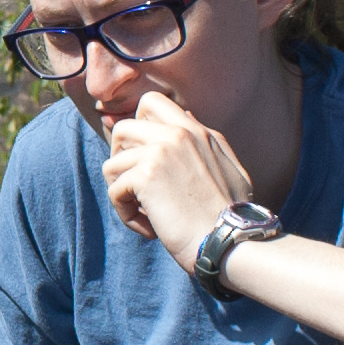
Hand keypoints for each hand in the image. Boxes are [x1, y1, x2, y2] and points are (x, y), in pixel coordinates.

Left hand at [103, 92, 256, 265]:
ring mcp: (160, 151)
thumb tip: (187, 116)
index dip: (138, 128)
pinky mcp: (145, 175)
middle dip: (120, 158)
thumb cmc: (232, 216)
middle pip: (122, 128)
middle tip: (136, 186)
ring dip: (122, 193)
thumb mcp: (229, 168)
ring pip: (112, 163)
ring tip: (145, 213)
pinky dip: (126, 214)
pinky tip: (149, 227)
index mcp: (197, 131)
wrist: (231, 242)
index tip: (144, 158)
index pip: (151, 103)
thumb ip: (206, 142)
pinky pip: (114, 190)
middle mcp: (178, 133)